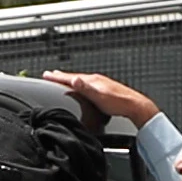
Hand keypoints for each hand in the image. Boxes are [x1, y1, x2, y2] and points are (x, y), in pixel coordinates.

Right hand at [41, 70, 158, 124]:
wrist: (135, 106)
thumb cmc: (119, 103)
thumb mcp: (99, 96)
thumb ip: (85, 88)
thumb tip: (74, 79)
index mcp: (92, 80)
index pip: (70, 77)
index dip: (57, 77)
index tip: (46, 75)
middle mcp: (96, 80)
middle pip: (74, 77)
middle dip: (61, 76)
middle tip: (51, 74)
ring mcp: (100, 84)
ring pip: (80, 81)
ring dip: (70, 80)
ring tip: (64, 80)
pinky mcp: (104, 90)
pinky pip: (87, 85)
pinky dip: (79, 86)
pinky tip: (82, 89)